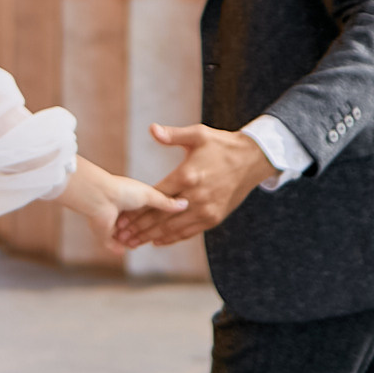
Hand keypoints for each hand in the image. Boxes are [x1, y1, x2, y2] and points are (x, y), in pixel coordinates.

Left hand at [57, 155, 187, 247]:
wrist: (101, 197)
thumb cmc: (124, 191)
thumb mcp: (150, 195)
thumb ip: (166, 203)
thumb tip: (186, 204)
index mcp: (132, 200)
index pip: (146, 214)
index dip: (155, 220)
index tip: (165, 226)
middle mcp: (122, 212)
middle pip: (135, 226)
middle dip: (142, 233)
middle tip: (153, 240)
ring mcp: (112, 223)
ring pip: (124, 237)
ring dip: (130, 241)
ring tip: (136, 245)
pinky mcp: (104, 234)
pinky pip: (111, 244)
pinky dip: (116, 248)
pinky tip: (122, 250)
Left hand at [112, 123, 272, 248]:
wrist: (252, 160)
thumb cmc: (222, 144)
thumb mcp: (198, 134)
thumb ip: (173, 135)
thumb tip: (152, 129)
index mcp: (189, 175)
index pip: (156, 196)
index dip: (137, 209)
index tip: (121, 217)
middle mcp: (196, 196)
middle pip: (162, 216)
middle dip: (140, 227)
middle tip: (121, 235)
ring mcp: (206, 209)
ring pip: (173, 227)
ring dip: (152, 236)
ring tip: (133, 242)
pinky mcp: (214, 217)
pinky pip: (189, 232)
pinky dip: (172, 238)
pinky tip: (157, 241)